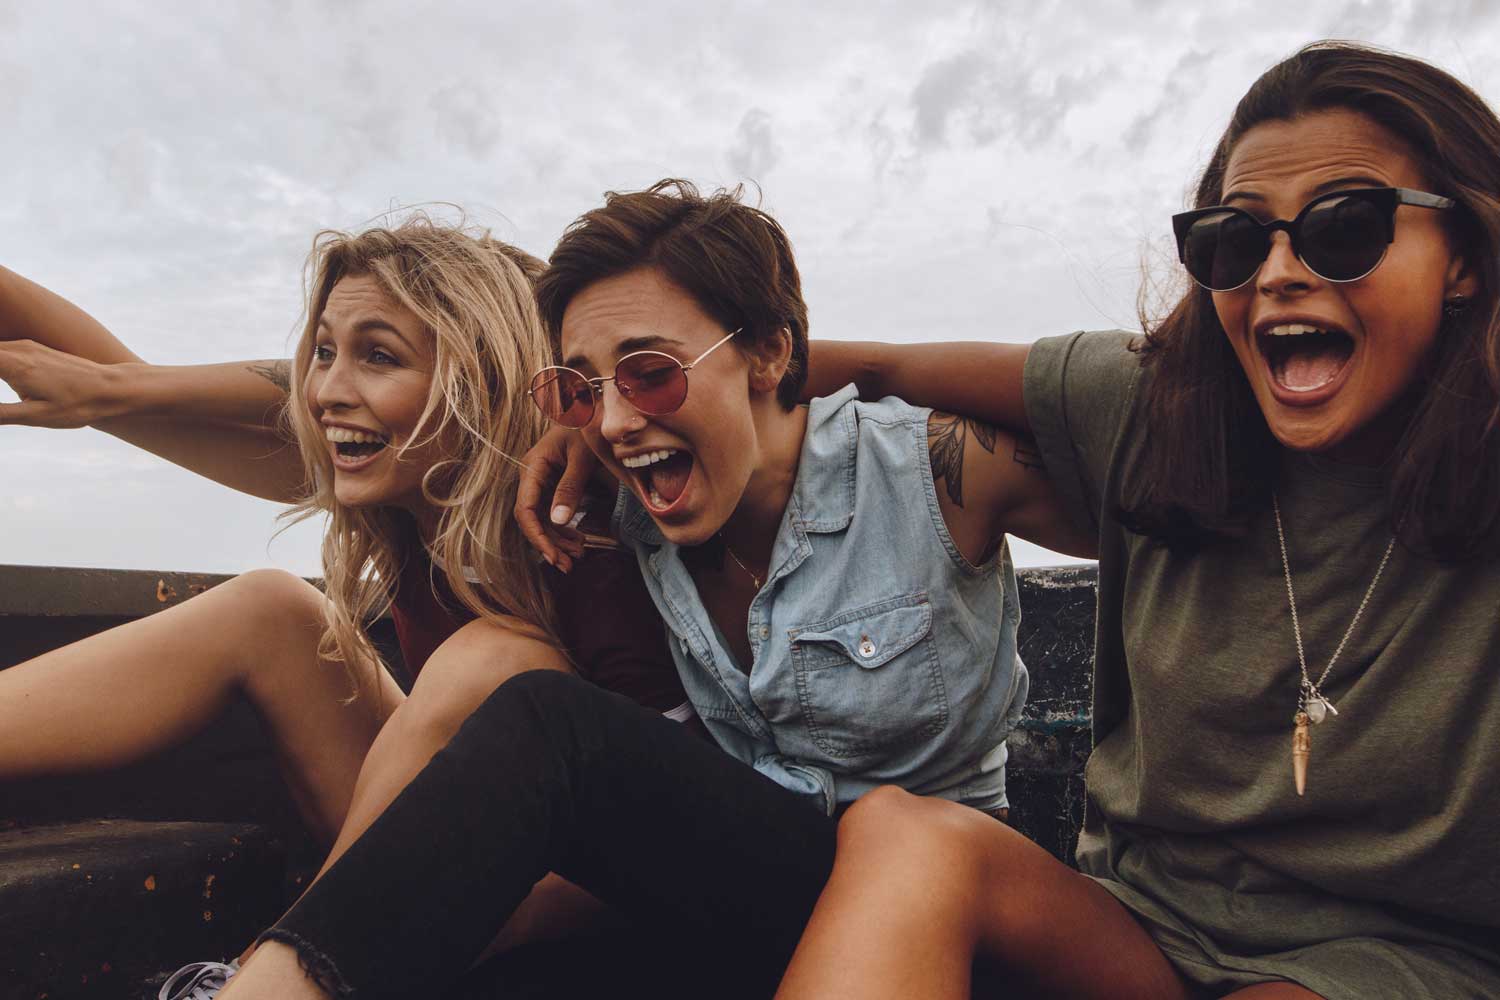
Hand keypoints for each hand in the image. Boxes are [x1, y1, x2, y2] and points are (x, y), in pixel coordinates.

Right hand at [0, 339, 127, 427]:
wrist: (114, 388)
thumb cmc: (78, 405)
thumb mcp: (35, 416)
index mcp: (12, 363)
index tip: (7, 394)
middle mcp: (16, 348)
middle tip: (15, 395)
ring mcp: (25, 346)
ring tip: (21, 394)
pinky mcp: (33, 349)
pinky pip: (2, 350)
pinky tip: (8, 379)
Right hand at [515, 426, 601, 572]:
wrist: (591, 410)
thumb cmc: (586, 427)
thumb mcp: (582, 456)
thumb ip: (571, 487)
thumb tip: (558, 520)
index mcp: (532, 467)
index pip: (525, 509)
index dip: (536, 536)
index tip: (551, 556)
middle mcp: (532, 477)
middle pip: (532, 519)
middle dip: (548, 545)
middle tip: (567, 566)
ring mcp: (541, 483)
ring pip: (542, 520)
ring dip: (557, 541)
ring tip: (576, 558)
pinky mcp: (552, 486)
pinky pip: (552, 513)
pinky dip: (564, 530)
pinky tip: (577, 542)